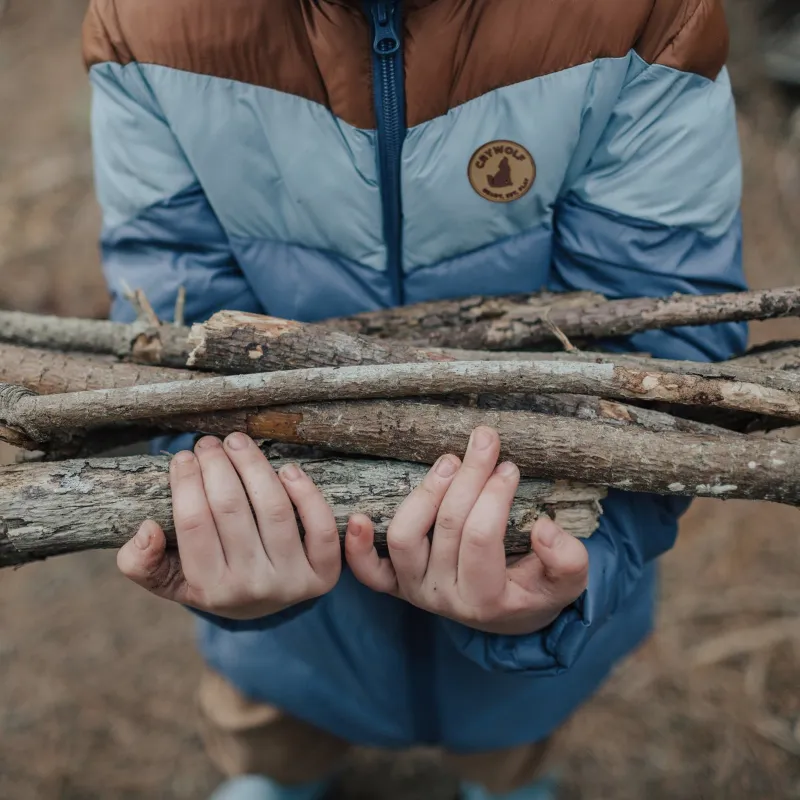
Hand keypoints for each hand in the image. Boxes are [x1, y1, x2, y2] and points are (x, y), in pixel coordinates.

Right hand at [117, 433, 340, 618]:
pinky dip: (307, 494)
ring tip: (238, 442)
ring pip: (274, 510)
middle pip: (232, 511)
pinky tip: (288, 469)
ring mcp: (292, 582)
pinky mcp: (323, 574)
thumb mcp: (166, 578)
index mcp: (209, 591)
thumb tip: (147, 529)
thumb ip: (139, 562)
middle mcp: (252, 589)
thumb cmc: (210, 578)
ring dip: (255, 466)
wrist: (260, 605)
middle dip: (217, 466)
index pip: (194, 525)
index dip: (186, 483)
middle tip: (208, 442)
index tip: (183, 456)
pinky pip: (321, 528)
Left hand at [345, 427, 588, 635]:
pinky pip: (368, 573)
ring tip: (450, 461)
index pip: (481, 538)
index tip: (510, 466)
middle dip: (469, 477)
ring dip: (424, 493)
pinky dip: (359, 547)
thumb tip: (544, 529)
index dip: (494, 497)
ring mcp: (414, 590)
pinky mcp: (395, 585)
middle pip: (446, 527)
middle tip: (485, 440)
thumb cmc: (537, 591)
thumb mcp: (567, 583)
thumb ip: (567, 561)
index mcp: (487, 599)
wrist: (509, 616)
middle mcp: (444, 597)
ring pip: (404, 537)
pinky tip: (358, 516)